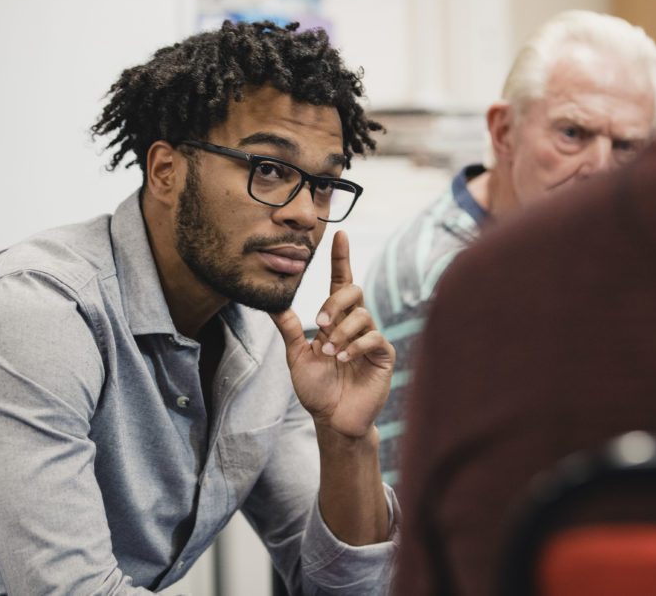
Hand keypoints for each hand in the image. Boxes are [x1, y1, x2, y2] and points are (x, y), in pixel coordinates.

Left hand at [270, 230, 393, 437]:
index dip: (341, 258)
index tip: (339, 234)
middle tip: (320, 322)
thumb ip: (290, 330)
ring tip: (329, 352)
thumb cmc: (317, 390)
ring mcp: (371, 338)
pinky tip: (343, 357)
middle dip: (335, 302)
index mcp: (336, 320)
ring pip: (362, 315)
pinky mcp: (384, 355)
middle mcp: (356, 324)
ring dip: (341, 331)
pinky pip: (373, 337)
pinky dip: (355, 345)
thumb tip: (272, 304)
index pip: (341, 282)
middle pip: (354, 291)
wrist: (333, 420)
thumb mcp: (297, 357)